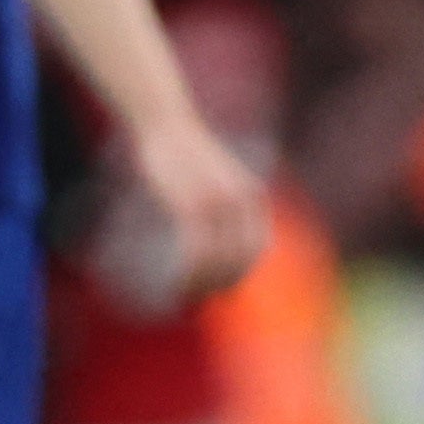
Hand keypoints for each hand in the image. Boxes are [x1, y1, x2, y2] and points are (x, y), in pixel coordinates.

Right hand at [122, 112, 271, 299]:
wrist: (167, 125)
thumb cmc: (184, 153)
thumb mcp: (213, 178)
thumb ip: (221, 204)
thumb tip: (213, 232)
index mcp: (251, 197)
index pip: (257, 247)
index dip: (242, 273)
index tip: (223, 290)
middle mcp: (241, 202)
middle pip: (240, 258)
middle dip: (222, 284)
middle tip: (200, 299)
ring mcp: (217, 203)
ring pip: (219, 259)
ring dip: (204, 284)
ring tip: (187, 295)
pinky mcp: (191, 205)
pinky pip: (197, 250)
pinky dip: (191, 272)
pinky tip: (180, 283)